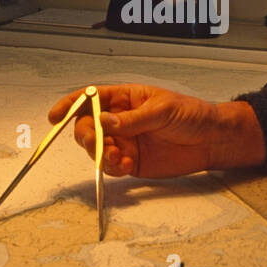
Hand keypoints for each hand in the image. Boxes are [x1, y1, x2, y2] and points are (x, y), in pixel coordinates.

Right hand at [47, 84, 263, 177]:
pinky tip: (127, 166)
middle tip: (96, 143)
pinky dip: (112, 168)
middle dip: (85, 136)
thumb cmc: (191, 114)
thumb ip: (133, 119)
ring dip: (100, 155)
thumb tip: (103, 122)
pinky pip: (111, 167)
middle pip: (87, 127)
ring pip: (96, 149)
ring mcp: (124, 142)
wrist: (211, 140)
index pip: (90, 98)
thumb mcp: (163, 110)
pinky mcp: (131, 162)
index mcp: (125, 98)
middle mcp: (119, 120)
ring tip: (120, 158)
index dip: (70, 104)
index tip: (55, 116)